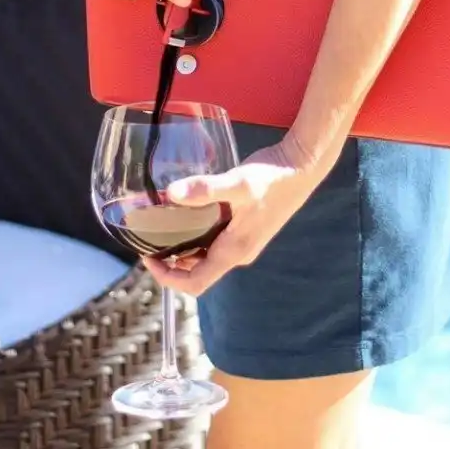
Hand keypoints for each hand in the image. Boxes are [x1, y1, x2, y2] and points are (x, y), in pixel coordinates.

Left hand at [143, 134, 330, 295]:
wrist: (302, 166)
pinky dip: (195, 231)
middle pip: (196, 270)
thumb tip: (171, 194)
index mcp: (234, 251)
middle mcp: (237, 252)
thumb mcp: (238, 183)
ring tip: (162, 221)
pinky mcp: (246, 226)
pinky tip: (187, 208)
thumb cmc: (273, 178)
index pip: (194, 283)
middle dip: (170, 260)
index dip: (167, 277)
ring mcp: (243, 240)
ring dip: (182, 245)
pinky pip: (213, 239)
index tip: (147, 257)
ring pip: (205, 254)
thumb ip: (206, 189)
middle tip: (150, 235)